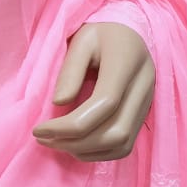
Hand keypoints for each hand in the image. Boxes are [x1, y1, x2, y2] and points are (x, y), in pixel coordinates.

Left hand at [32, 21, 155, 161]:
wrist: (129, 33)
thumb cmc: (101, 33)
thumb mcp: (81, 40)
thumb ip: (70, 70)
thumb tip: (59, 103)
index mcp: (127, 63)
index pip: (105, 103)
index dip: (69, 125)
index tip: (40, 129)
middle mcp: (143, 86)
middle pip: (115, 131)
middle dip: (76, 143)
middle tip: (45, 139)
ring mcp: (147, 103)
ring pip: (122, 144)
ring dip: (86, 151)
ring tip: (57, 143)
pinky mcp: (143, 115)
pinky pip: (125, 146)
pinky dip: (99, 153)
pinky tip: (76, 145)